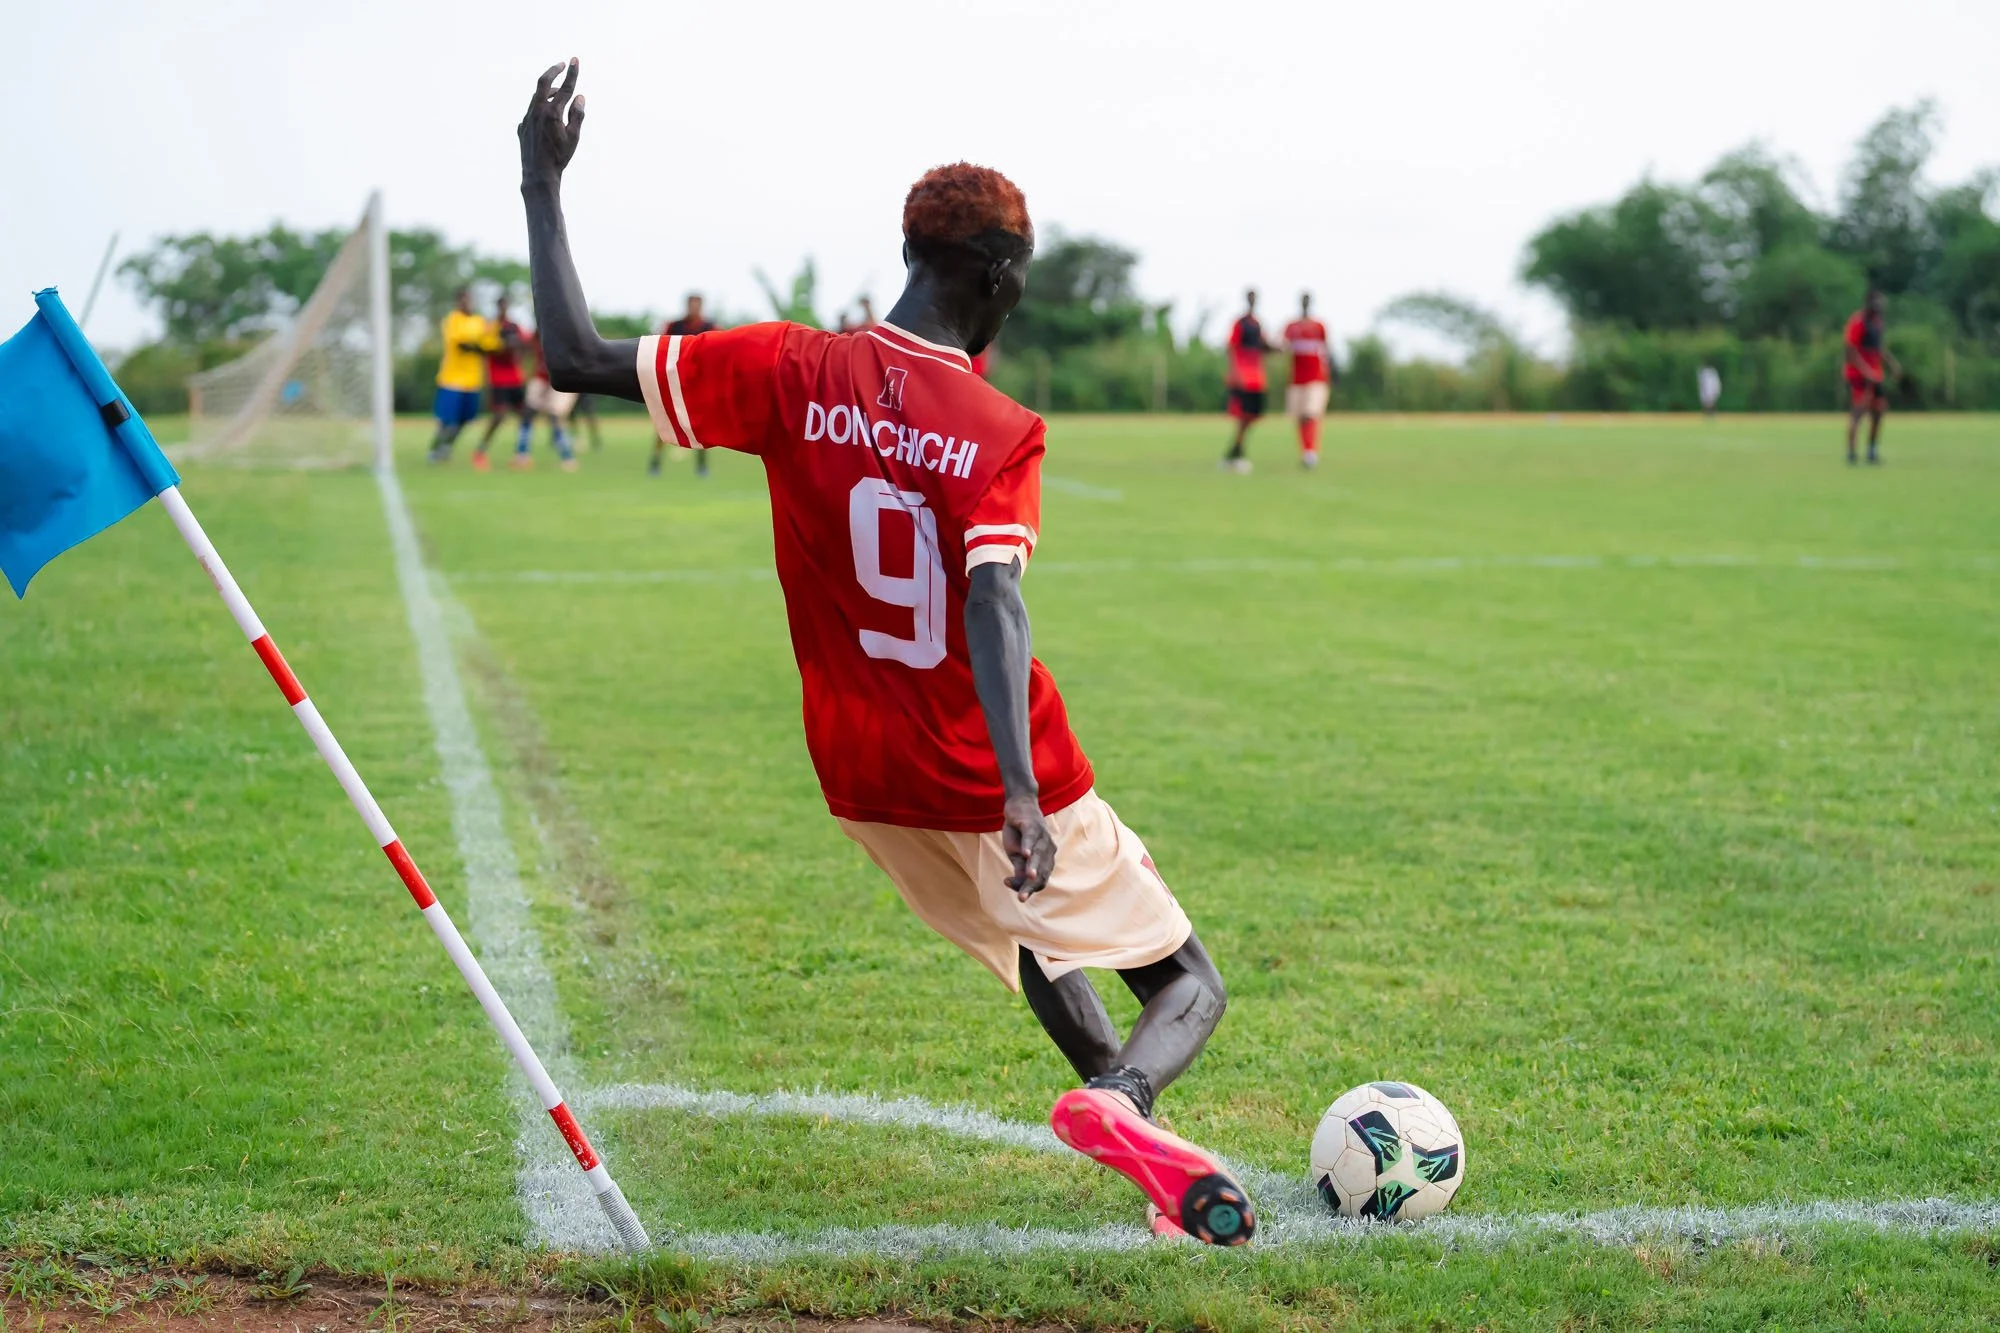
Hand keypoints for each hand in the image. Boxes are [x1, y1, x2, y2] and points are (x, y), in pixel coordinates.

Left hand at [520, 58, 585, 187]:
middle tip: (562, 65)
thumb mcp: (574, 137)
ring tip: (559, 94)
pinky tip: (548, 117)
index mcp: (552, 113)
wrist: (538, 175)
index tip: (575, 60)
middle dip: (554, 71)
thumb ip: (577, 115)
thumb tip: (580, 97)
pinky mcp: (522, 126)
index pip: (565, 88)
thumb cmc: (560, 158)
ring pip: (537, 97)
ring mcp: (527, 118)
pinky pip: (532, 111)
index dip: (571, 73)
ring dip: (549, 92)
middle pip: (543, 82)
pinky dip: (541, 108)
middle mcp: (537, 111)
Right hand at [1001, 793, 1056, 899]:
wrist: (1019, 805)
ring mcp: (1041, 836)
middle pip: (1041, 871)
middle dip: (1031, 885)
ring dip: (1032, 867)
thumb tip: (1020, 885)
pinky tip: (1025, 854)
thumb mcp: (1016, 853)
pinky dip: (1028, 845)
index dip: (1030, 889)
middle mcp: (1048, 849)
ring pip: (1038, 855)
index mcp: (1045, 859)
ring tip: (1029, 877)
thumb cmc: (1019, 832)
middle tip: (1021, 898)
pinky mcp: (1032, 824)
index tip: (1017, 896)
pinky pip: (1031, 836)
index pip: (1041, 879)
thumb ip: (1019, 868)